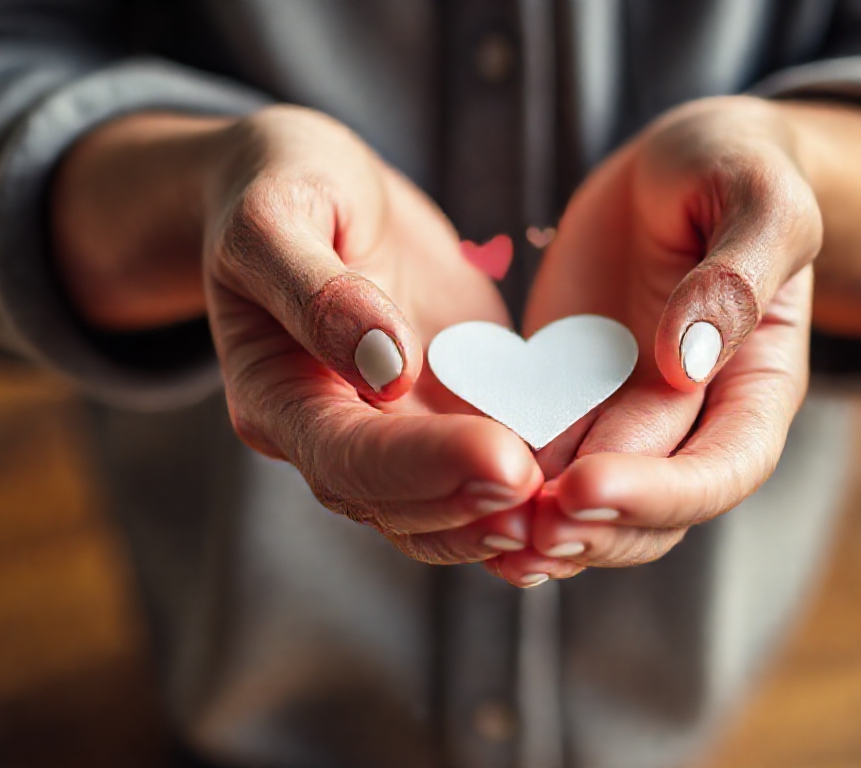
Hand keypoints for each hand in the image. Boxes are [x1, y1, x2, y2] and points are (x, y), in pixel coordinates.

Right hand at [53, 106, 541, 564]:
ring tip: (571, 511)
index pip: (343, 456)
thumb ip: (318, 294)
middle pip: (395, 503)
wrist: (321, 185)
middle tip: (545, 492)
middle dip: (470, 504)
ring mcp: (393, 431)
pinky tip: (586, 489)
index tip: (501, 459)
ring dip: (501, 519)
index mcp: (274, 396)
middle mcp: (329, 434)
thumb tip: (384, 367)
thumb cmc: (286, 187)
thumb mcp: (277, 216)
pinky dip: (529, 489)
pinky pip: (485, 467)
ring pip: (441, 509)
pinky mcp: (448, 412)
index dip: (421, 467)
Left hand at [492, 95, 860, 583]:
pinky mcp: (566, 400)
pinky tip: (452, 496)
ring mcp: (625, 416)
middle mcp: (694, 419)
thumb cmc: (734, 171)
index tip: (585, 487)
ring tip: (485, 538)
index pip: (724, 468)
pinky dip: (501, 484)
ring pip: (589, 504)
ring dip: (541, 529)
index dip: (658, 493)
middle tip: (522, 529)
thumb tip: (687, 359)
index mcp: (757, 384)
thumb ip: (736, 276)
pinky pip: (535, 456)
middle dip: (588, 526)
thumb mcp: (760, 200)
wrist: (677, 168)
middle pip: (651, 510)